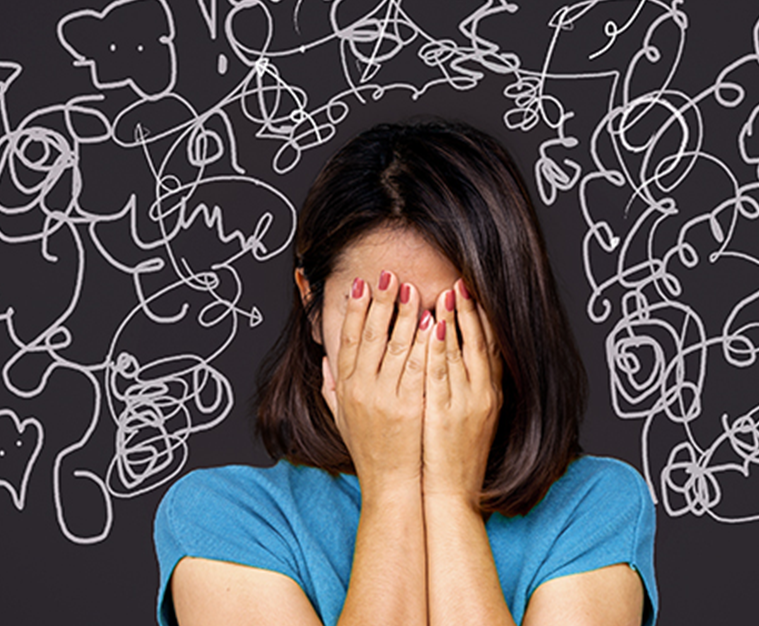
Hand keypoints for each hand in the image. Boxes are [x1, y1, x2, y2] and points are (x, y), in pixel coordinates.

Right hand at [321, 271, 429, 491]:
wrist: (390, 485)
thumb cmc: (369, 452)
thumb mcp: (341, 418)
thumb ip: (331, 388)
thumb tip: (326, 360)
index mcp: (345, 387)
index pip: (348, 339)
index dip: (353, 309)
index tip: (361, 284)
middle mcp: (361, 389)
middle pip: (370, 334)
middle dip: (380, 300)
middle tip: (389, 273)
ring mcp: (385, 397)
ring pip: (394, 345)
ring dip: (404, 313)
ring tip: (412, 288)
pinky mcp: (410, 406)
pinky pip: (418, 366)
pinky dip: (424, 341)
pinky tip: (433, 322)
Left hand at [423, 279, 501, 508]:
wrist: (453, 494)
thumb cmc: (457, 458)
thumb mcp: (470, 419)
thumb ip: (464, 388)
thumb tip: (456, 361)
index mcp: (489, 394)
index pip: (487, 346)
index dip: (481, 318)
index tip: (471, 292)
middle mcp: (484, 395)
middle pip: (481, 343)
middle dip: (471, 310)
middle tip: (462, 281)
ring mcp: (467, 403)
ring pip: (463, 353)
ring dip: (455, 321)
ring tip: (447, 293)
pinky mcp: (447, 414)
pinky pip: (443, 375)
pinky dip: (439, 350)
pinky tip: (434, 328)